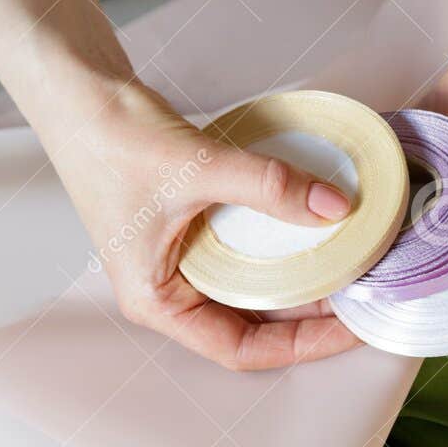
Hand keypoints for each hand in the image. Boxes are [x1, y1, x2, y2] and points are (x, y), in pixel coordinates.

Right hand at [50, 80, 362, 370]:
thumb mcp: (199, 167)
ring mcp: (180, 264)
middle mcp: (170, 293)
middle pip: (254, 325)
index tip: (350, 329)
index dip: (302, 347)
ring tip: (353, 266)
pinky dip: (284, 250)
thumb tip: (335, 206)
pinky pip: (247, 257)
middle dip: (312, 315)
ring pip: (254, 292)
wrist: (80, 96)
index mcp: (157, 303)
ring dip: (302, 281)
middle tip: (366, 294)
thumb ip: (268, 186)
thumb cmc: (112, 141)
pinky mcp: (191, 233)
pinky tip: (320, 234)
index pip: (241, 350)